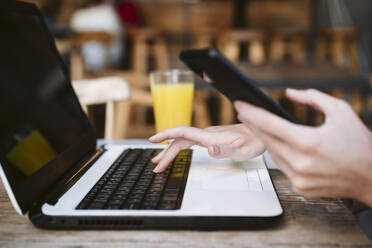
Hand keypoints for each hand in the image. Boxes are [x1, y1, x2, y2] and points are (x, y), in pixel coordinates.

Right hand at [149, 124, 264, 172]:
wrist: (261, 132)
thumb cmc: (254, 141)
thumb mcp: (243, 150)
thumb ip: (225, 151)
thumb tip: (209, 150)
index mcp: (210, 136)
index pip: (182, 133)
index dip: (166, 134)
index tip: (152, 140)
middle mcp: (206, 134)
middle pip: (179, 140)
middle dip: (165, 153)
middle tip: (156, 166)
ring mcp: (207, 136)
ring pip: (183, 141)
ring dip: (170, 151)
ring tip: (160, 161)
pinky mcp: (210, 138)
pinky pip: (189, 142)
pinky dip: (178, 148)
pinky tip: (176, 152)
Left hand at [234, 88, 371, 206]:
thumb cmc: (359, 144)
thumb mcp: (340, 111)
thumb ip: (313, 98)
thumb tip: (289, 93)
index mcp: (307, 142)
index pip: (269, 124)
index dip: (251, 113)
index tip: (240, 104)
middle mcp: (300, 162)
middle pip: (265, 138)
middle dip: (253, 124)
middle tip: (244, 112)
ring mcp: (298, 178)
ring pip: (272, 153)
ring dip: (266, 139)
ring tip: (261, 125)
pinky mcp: (300, 187)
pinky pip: (281, 167)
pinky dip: (280, 155)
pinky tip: (279, 145)